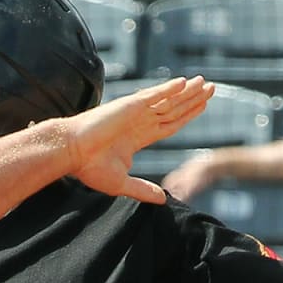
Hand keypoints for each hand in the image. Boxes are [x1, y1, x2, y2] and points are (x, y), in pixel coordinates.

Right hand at [67, 76, 214, 203]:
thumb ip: (143, 189)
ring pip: (168, 100)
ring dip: (188, 92)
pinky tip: (185, 83)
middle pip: (173, 109)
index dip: (187, 116)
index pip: (170, 124)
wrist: (70, 152)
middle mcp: (139, 122)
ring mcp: (135, 113)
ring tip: (206, 83)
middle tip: (212, 88)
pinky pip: (154, 95)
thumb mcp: (121, 183)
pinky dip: (169, 88)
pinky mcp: (129, 106)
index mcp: (138, 137)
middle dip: (192, 100)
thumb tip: (163, 200)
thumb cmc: (89, 167)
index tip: (202, 107)